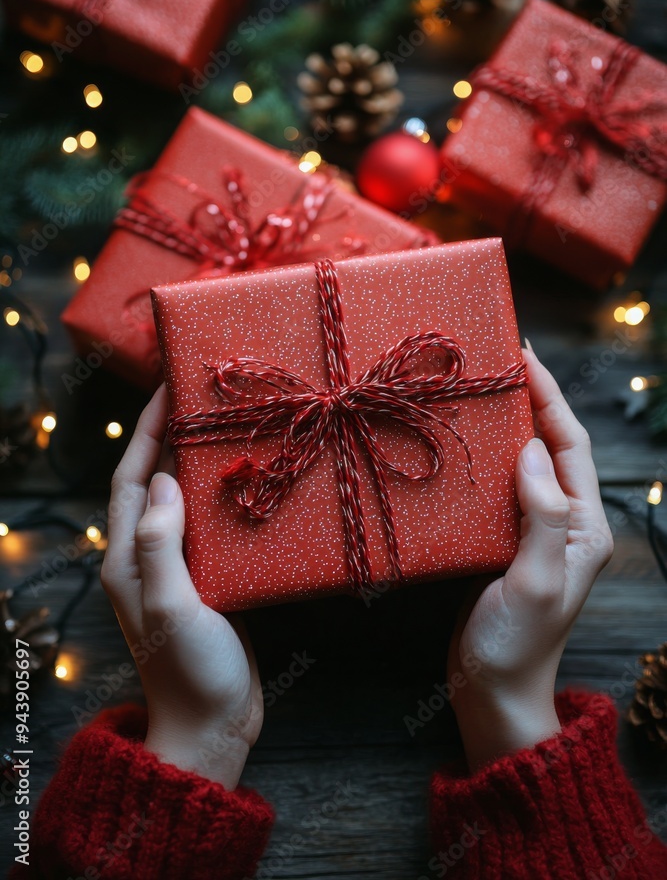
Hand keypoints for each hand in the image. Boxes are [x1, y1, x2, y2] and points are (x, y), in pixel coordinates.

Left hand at [101, 386, 262, 788]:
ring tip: (229, 426)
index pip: (132, 478)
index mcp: (128, 558)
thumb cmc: (190, 670)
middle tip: (204, 396)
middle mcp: (147, 556)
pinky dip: (223, 494)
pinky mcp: (207, 578)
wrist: (214, 725)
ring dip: (200, 461)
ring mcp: (178, 567)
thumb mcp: (172, 606)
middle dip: (172, 435)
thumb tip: (165, 478)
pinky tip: (250, 478)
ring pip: (184, 498)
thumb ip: (161, 544)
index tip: (167, 387)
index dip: (146, 430)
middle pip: (155, 480)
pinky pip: (209, 523)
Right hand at [447, 347, 612, 771]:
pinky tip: (460, 443)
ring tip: (477, 392)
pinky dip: (482, 457)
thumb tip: (534, 447)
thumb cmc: (518, 644)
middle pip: (551, 446)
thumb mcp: (536, 580)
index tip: (524, 357)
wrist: (493, 693)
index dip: (551, 398)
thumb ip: (542, 514)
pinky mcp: (500, 541)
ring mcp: (532, 531)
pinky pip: (496, 486)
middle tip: (495, 363)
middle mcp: (563, 522)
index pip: (572, 446)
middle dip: (529, 402)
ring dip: (504, 425)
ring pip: (522, 462)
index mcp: (582, 527)